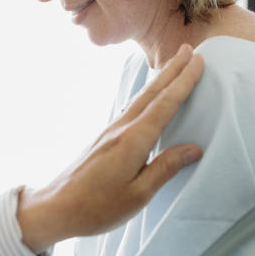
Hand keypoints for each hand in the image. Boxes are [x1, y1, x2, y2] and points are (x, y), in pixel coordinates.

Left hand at [17, 44, 204, 252]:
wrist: (56, 207)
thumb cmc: (97, 207)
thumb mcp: (139, 194)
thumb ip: (166, 168)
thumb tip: (193, 148)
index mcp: (133, 140)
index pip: (165, 104)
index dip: (184, 82)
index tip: (198, 61)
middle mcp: (121, 129)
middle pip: (152, 93)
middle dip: (172, 69)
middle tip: (188, 48)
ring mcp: (111, 131)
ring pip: (141, 98)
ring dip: (160, 79)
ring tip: (173, 65)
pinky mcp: (105, 138)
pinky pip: (132, 108)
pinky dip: (147, 95)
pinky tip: (150, 97)